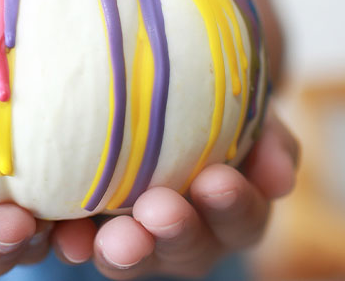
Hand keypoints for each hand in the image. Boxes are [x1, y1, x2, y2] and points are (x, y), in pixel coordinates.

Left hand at [47, 113, 299, 278]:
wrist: (160, 88)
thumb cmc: (213, 99)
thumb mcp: (249, 107)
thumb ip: (269, 138)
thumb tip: (281, 177)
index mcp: (233, 207)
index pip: (242, 217)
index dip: (233, 206)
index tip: (217, 181)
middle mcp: (189, 234)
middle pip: (187, 248)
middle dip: (174, 232)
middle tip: (159, 210)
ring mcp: (138, 237)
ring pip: (132, 255)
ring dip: (123, 248)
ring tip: (113, 236)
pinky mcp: (90, 228)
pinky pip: (81, 242)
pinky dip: (73, 241)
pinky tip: (64, 236)